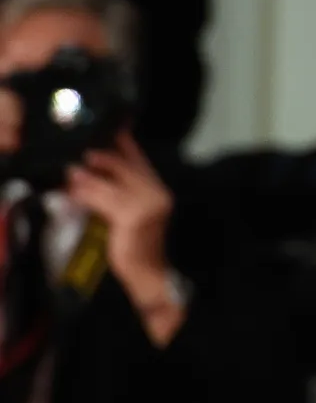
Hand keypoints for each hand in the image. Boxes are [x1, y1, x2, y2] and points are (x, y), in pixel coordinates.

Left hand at [63, 130, 182, 345]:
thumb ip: (115, 193)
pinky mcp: (133, 217)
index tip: (108, 128)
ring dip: (88, 176)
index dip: (124, 142)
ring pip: (113, 181)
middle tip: (80, 150)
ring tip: (70, 172)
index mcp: (157, 190)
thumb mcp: (127, 214)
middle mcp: (156, 193)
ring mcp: (147, 204)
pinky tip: (74, 192)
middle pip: (126, 165)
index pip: (139, 159)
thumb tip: (87, 174)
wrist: (148, 274)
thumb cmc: (136, 246)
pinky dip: (87, 194)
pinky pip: (105, 199)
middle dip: (102, 156)